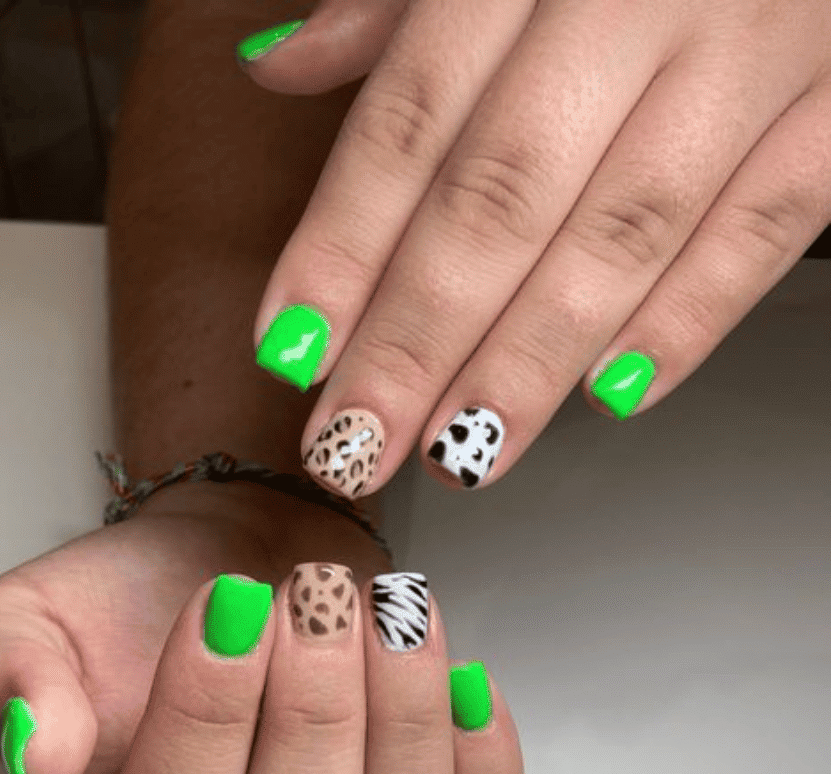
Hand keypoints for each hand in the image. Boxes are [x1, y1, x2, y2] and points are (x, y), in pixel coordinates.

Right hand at [0, 486, 523, 773]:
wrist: (234, 566)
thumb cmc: (136, 603)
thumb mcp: (26, 622)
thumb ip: (6, 684)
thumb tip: (33, 754)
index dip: (204, 727)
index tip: (227, 609)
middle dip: (314, 721)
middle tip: (317, 602)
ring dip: (401, 721)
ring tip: (386, 610)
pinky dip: (485, 765)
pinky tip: (460, 678)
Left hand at [243, 0, 830, 495]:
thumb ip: (392, 2)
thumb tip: (277, 68)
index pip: (406, 123)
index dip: (341, 248)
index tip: (292, 350)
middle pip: (498, 201)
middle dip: (414, 342)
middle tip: (353, 444)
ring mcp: (757, 43)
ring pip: (620, 235)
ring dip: (528, 363)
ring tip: (458, 454)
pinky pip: (770, 221)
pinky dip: (690, 317)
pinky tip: (613, 398)